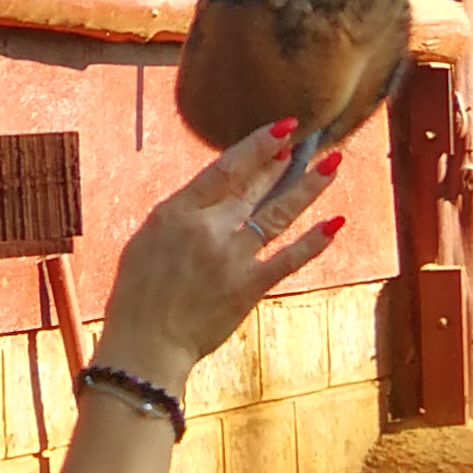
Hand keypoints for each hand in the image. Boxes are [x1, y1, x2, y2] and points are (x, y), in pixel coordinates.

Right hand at [94, 123, 342, 404]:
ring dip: (308, 188)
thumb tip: (209, 197)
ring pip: (278, 213)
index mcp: (177, 212)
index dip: (257, 145)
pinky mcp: (249, 287)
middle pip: (253, 186)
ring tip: (332, 166)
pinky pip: (288, 258)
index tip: (281, 129)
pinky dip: (314, 241)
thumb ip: (180, 216)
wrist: (145, 343)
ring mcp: (232, 257)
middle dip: (281, 162)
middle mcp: (208, 228)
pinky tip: (335, 222)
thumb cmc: (137, 295)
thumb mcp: (146, 240)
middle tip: (304, 142)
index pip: (225, 167)